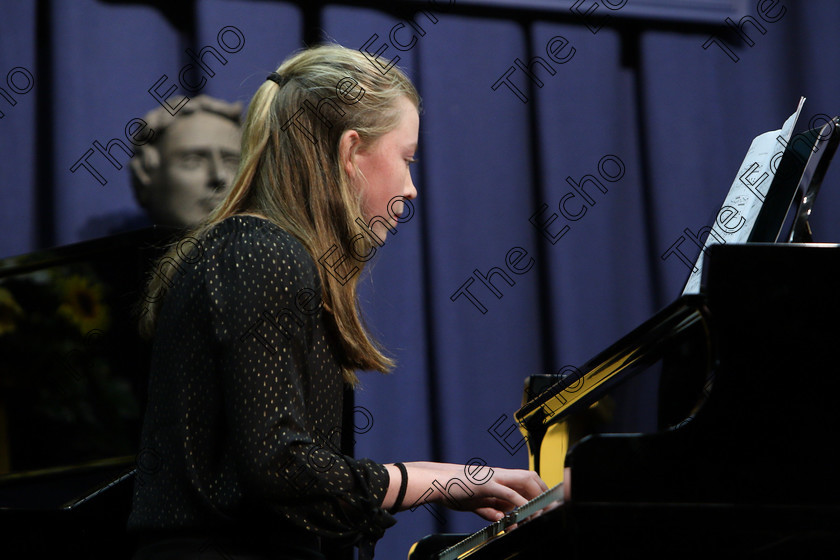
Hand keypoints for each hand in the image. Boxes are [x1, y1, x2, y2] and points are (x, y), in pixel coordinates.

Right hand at [383, 461, 548, 521]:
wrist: (434, 481)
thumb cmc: (452, 490)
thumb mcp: (474, 502)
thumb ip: (489, 509)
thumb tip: (502, 517)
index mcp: (496, 477)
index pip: (523, 479)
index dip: (538, 489)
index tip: (547, 502)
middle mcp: (497, 474)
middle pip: (529, 476)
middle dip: (544, 491)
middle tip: (551, 507)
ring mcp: (492, 477)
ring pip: (524, 480)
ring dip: (536, 495)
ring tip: (543, 510)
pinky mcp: (485, 484)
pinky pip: (508, 493)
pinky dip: (520, 503)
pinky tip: (525, 512)